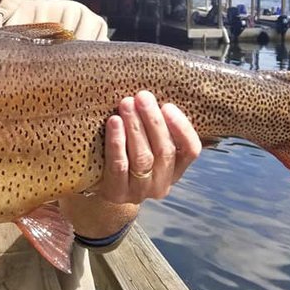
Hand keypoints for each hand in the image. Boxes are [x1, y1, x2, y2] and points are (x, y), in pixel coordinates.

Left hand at [99, 90, 200, 204]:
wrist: (99, 187)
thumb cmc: (127, 155)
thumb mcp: (147, 144)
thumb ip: (155, 127)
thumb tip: (152, 96)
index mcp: (176, 169)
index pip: (190, 150)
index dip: (182, 128)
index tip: (168, 106)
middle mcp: (162, 184)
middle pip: (164, 150)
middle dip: (153, 120)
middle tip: (142, 97)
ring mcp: (140, 192)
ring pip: (143, 157)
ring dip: (135, 127)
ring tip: (127, 104)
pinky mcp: (117, 193)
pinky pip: (119, 165)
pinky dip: (117, 142)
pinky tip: (114, 122)